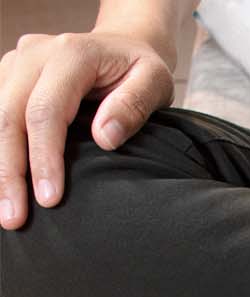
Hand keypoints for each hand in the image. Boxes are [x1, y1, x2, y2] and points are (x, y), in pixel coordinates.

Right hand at [0, 28, 174, 229]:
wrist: (123, 46)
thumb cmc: (140, 70)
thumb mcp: (155, 82)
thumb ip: (133, 106)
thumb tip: (104, 138)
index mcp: (71, 55)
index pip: (46, 111)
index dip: (43, 157)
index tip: (49, 199)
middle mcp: (35, 54)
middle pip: (9, 115)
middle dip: (8, 170)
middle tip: (13, 217)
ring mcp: (17, 63)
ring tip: (5, 210)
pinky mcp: (9, 76)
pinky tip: (2, 183)